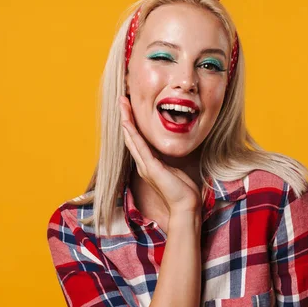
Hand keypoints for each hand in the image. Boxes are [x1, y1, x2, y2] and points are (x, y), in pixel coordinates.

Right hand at [119, 96, 200, 215]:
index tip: (130, 108)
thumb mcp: (174, 170)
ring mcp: (145, 166)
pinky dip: (132, 134)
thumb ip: (167, 161)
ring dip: (126, 120)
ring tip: (122, 104)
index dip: (132, 123)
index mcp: (148, 164)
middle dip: (126, 117)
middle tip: (121, 100)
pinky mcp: (151, 168)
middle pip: (131, 136)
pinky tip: (127, 123)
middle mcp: (143, 164)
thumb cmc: (182, 191)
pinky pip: (140, 148)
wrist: (185, 207)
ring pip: (132, 139)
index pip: (137, 140)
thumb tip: (167, 151)